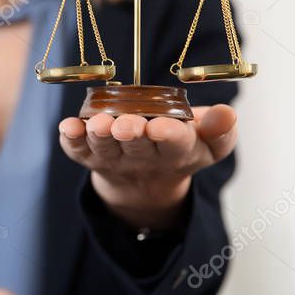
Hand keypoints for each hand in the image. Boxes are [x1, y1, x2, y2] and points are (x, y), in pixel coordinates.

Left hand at [58, 104, 237, 229]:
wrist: (145, 181)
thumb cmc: (179, 147)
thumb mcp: (207, 143)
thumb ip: (219, 130)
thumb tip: (227, 113)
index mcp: (176, 151)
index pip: (174, 143)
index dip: (168, 135)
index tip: (161, 127)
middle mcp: (142, 157)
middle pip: (135, 146)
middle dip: (130, 133)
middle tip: (126, 125)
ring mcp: (113, 158)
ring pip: (105, 147)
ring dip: (100, 135)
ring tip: (98, 123)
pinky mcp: (88, 156)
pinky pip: (77, 149)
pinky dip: (71, 138)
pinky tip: (67, 126)